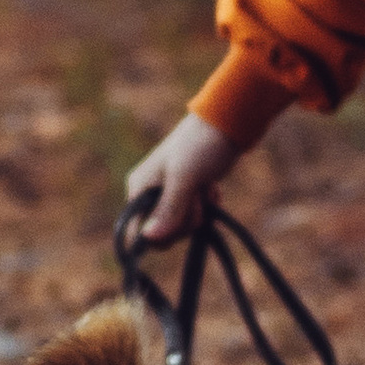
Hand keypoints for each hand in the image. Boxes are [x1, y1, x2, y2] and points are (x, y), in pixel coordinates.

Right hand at [121, 112, 239, 244]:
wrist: (227, 124)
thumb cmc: (201, 146)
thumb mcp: (184, 179)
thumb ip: (168, 210)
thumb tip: (148, 240)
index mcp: (139, 188)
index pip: (137, 231)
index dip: (160, 235)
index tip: (181, 218)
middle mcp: (150, 193)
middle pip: (164, 233)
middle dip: (186, 220)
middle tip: (196, 195)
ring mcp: (170, 193)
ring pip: (182, 226)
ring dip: (200, 211)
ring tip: (205, 185)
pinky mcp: (188, 193)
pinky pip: (196, 215)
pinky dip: (207, 205)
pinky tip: (211, 187)